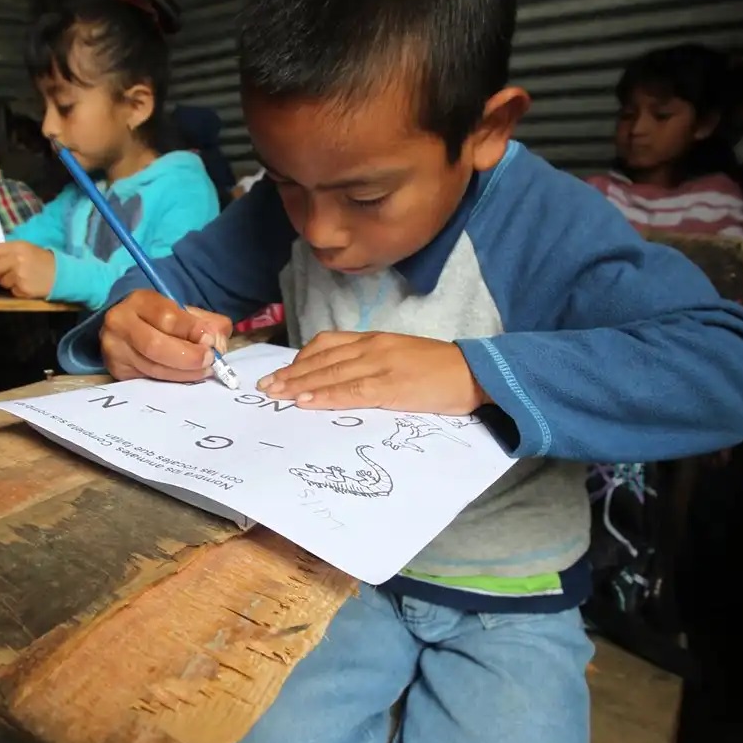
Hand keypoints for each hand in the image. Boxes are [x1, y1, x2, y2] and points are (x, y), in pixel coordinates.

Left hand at [0, 241, 56, 298]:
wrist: (61, 274)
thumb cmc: (42, 261)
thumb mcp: (26, 249)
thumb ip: (8, 252)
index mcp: (17, 247)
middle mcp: (16, 260)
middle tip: (2, 274)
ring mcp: (19, 275)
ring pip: (1, 282)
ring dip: (7, 282)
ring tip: (21, 278)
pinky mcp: (23, 289)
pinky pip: (11, 291)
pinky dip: (16, 289)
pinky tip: (26, 284)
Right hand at [101, 289, 232, 381]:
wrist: (125, 327)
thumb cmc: (160, 318)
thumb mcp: (183, 310)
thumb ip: (206, 322)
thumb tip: (217, 344)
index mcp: (140, 301)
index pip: (166, 317)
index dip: (191, 331)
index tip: (210, 341)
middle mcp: (121, 323)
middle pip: (155, 345)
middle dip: (188, 357)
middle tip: (209, 361)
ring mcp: (115, 349)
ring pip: (153, 368)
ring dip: (184, 373)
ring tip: (204, 371)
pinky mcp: (117, 371)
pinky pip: (149, 380)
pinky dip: (173, 381)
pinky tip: (186, 377)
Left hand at [257, 331, 486, 413]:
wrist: (475, 372)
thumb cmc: (440, 371)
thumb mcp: (401, 358)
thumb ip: (372, 365)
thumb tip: (343, 380)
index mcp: (375, 339)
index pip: (327, 344)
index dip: (300, 359)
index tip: (280, 372)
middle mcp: (373, 347)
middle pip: (322, 359)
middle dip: (291, 374)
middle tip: (266, 386)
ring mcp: (381, 365)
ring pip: (330, 374)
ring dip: (299, 386)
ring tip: (276, 395)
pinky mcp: (391, 386)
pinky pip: (350, 391)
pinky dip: (324, 397)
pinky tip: (305, 402)